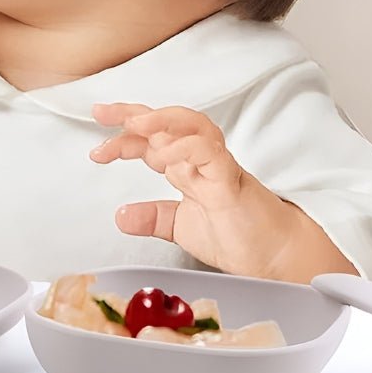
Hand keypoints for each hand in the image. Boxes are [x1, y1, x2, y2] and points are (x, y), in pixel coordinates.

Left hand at [89, 101, 296, 278]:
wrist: (275, 259)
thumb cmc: (238, 237)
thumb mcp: (182, 227)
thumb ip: (153, 218)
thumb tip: (120, 216)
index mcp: (186, 167)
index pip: (151, 140)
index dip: (123, 138)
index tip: (96, 150)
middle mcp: (200, 159)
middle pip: (166, 122)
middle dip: (132, 113)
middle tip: (100, 113)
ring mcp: (217, 165)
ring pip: (191, 125)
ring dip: (160, 120)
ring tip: (133, 124)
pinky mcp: (231, 179)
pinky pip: (209, 152)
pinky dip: (186, 148)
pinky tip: (164, 154)